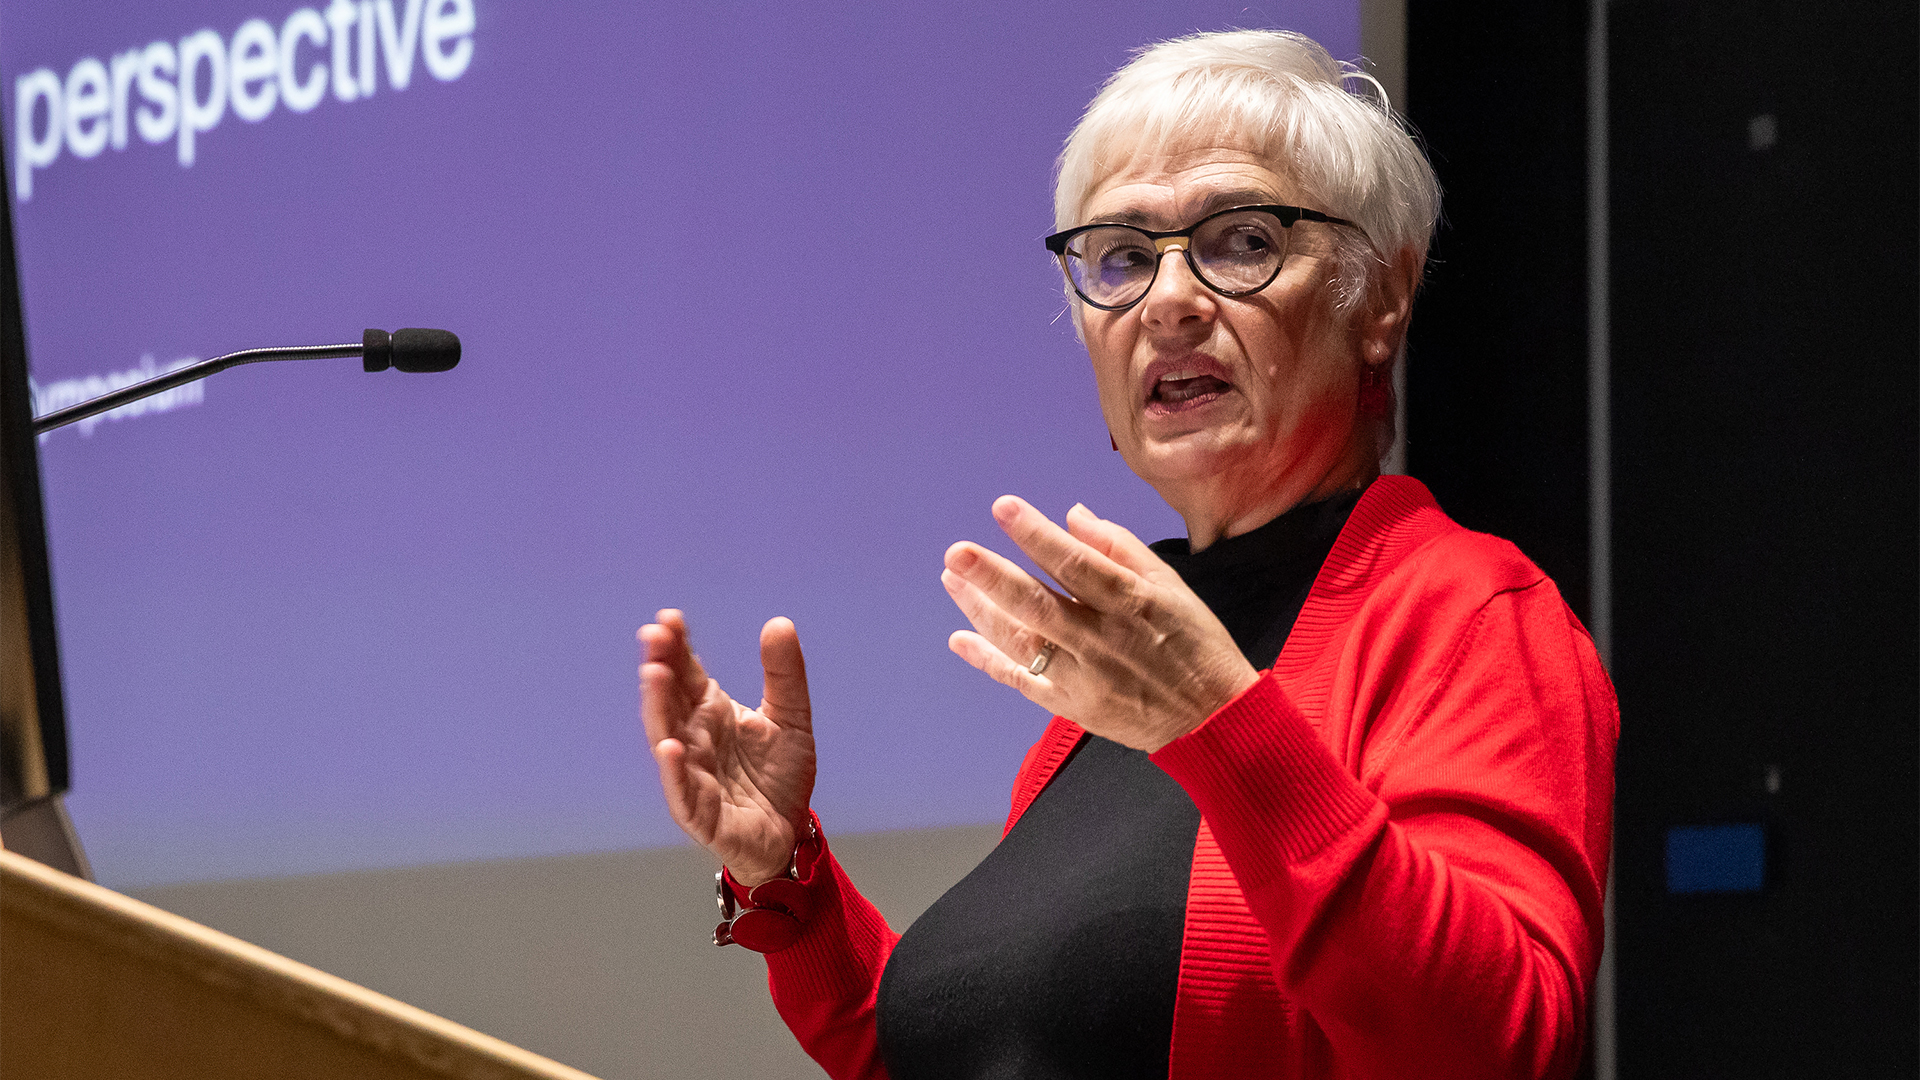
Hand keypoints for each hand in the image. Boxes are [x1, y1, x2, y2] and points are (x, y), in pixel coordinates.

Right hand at [639, 609, 816, 885]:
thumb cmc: (780, 774)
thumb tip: (779, 622)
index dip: (675, 647)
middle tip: (653, 636)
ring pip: (667, 738)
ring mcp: (692, 774)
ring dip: (658, 709)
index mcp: (710, 711)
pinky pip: (683, 791)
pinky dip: (674, 770)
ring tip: (654, 675)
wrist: (790, 831)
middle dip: (659, 668)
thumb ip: (785, 673)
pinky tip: (669, 746)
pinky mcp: (700, 813)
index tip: (670, 618)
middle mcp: (693, 738)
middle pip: (669, 700)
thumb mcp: (791, 716)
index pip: (685, 673)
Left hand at [942, 497, 1258, 751]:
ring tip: (952, 580)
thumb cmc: (1194, 643)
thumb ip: (1119, 548)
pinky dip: (989, 661)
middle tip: (956, 553)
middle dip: (993, 578)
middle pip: (1038, 605)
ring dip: (981, 611)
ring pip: (1022, 642)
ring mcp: (1083, 677)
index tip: (1004, 508)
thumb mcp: (1170, 586)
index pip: (1076, 564)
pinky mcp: (1072, 707)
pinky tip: (960, 638)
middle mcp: (1102, 640)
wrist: (1211, 720)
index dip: (1037, 535)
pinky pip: (1022, 682)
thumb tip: (1072, 514)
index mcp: (1131, 603)